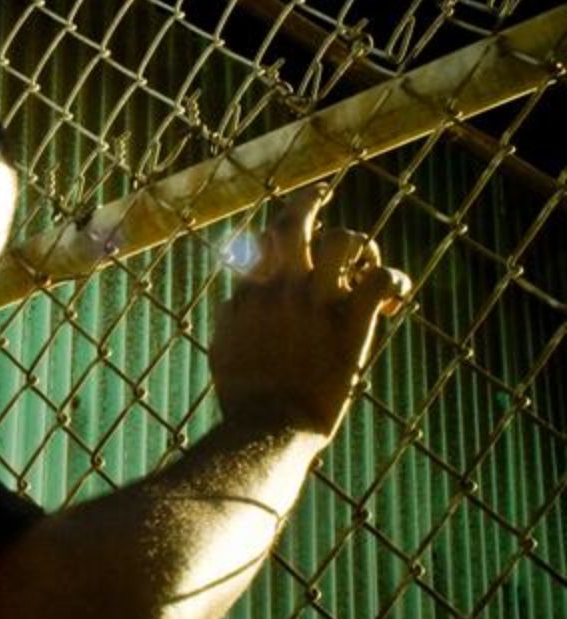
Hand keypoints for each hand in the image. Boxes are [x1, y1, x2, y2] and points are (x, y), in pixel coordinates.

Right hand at [210, 185, 410, 441]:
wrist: (269, 424)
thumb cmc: (244, 393)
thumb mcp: (222, 344)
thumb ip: (232, 312)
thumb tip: (237, 295)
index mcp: (254, 289)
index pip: (266, 235)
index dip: (279, 225)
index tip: (289, 227)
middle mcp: (285, 286)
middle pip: (298, 220)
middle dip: (310, 201)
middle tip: (322, 194)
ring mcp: (319, 302)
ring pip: (344, 240)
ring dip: (358, 245)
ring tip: (364, 264)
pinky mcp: (353, 324)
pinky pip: (382, 280)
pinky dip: (395, 281)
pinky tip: (394, 300)